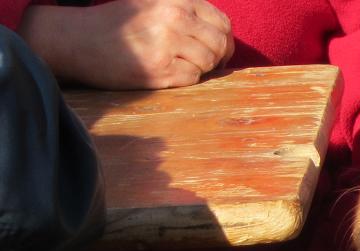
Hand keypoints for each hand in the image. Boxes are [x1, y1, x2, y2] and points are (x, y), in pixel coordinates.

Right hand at [19, 0, 234, 89]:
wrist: (79, 40)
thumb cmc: (117, 24)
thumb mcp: (152, 4)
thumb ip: (185, 12)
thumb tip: (222, 34)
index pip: (221, 22)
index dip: (225, 40)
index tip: (220, 51)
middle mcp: (174, 17)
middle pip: (219, 43)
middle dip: (218, 58)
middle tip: (207, 65)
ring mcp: (168, 43)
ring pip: (208, 62)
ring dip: (201, 69)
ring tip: (181, 66)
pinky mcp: (160, 69)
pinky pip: (192, 78)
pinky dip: (186, 79)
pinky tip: (169, 73)